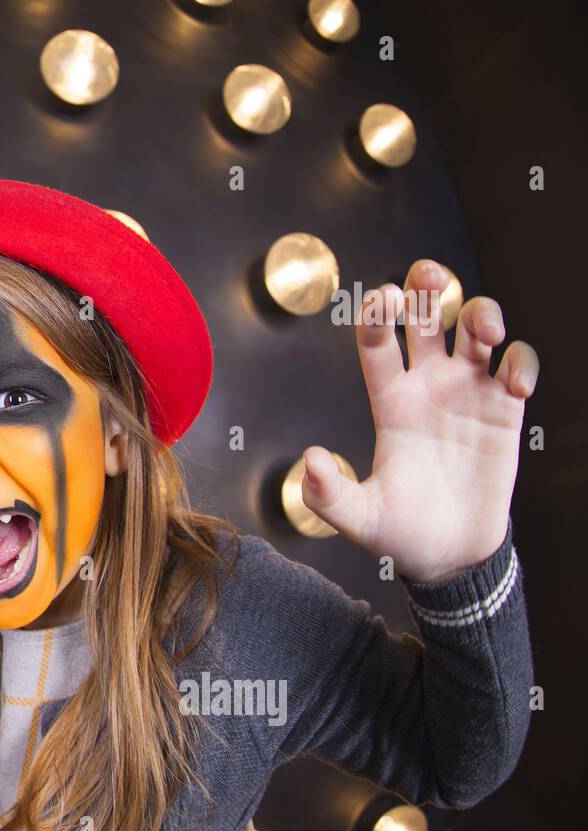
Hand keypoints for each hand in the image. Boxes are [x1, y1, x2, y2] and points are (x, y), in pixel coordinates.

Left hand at [302, 260, 538, 582]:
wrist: (450, 555)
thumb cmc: (399, 534)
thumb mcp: (358, 518)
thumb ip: (329, 494)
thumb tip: (309, 461)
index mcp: (388, 402)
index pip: (377, 343)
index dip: (378, 314)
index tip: (381, 299)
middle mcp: (427, 387)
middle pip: (425, 316)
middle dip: (426, 285)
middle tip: (428, 275)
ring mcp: (468, 394)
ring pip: (474, 328)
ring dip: (481, 314)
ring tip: (483, 333)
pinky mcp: (505, 411)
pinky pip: (517, 366)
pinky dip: (521, 361)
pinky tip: (515, 383)